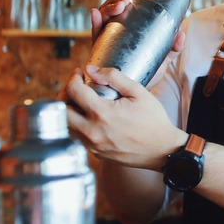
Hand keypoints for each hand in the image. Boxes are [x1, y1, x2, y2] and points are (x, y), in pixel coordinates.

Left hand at [63, 66, 187, 170]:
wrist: (162, 150)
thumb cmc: (154, 121)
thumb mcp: (138, 92)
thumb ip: (114, 77)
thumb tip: (91, 69)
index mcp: (102, 114)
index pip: (73, 91)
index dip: (73, 77)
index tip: (79, 73)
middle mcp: (92, 131)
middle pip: (61, 109)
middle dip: (65, 93)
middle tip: (76, 87)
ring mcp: (92, 145)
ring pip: (64, 126)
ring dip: (68, 110)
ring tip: (81, 102)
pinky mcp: (95, 154)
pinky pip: (76, 137)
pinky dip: (78, 124)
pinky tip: (90, 117)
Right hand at [90, 0, 186, 88]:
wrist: (133, 95)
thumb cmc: (146, 75)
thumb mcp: (162, 61)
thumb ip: (173, 49)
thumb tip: (181, 33)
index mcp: (129, 29)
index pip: (126, 7)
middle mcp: (115, 31)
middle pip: (114, 8)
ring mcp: (106, 39)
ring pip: (104, 16)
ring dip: (110, 6)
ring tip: (121, 5)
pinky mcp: (99, 50)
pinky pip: (94, 33)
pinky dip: (94, 21)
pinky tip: (95, 13)